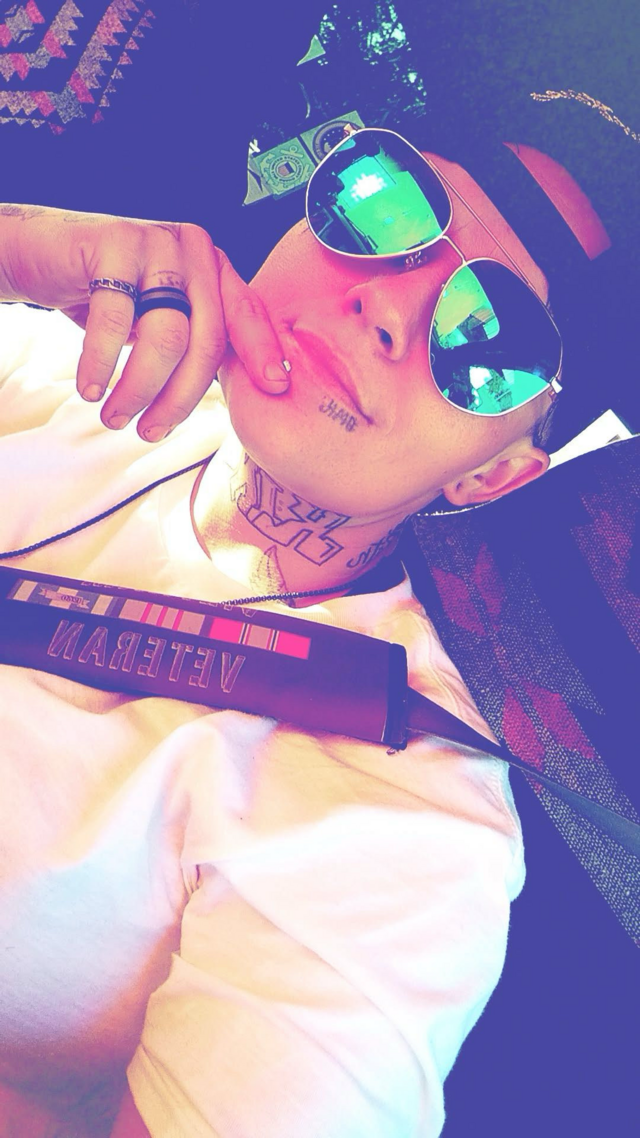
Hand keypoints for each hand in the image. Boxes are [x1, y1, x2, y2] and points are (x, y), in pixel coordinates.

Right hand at [0, 205, 290, 439]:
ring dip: (138, 390)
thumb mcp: (160, 316)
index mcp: (213, 268)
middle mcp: (193, 250)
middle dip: (179, 398)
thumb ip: (195, 340)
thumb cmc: (110, 296)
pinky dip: (100, 364)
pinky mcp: (114, 243)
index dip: (262, 351)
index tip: (275, 388)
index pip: (246, 314)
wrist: (44, 253)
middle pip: (205, 339)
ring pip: (165, 336)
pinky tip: (90, 389)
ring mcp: (156, 242)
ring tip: (115, 417)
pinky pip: (114, 321)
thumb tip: (233, 395)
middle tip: (150, 432)